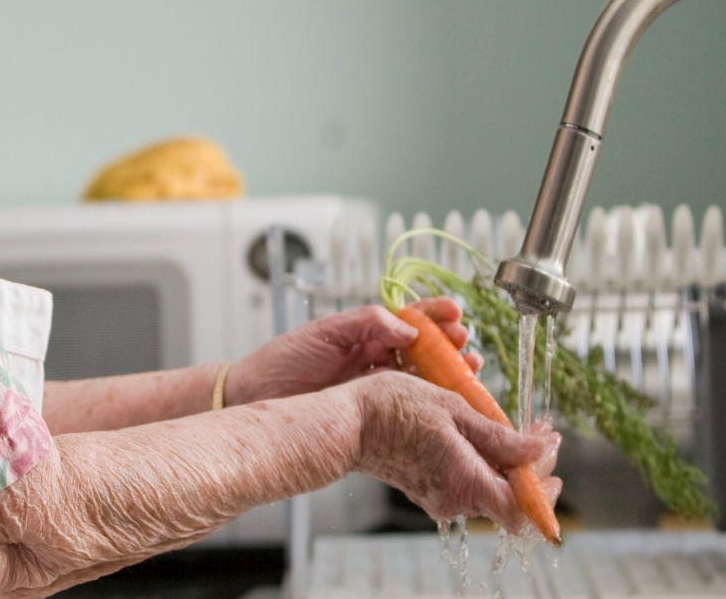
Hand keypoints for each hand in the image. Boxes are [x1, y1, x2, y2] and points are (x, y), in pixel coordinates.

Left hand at [227, 298, 479, 405]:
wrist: (256, 399)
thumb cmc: (283, 361)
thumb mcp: (324, 332)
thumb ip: (367, 323)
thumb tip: (408, 327)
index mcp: (365, 333)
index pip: (409, 319)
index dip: (434, 315)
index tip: (455, 312)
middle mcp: (376, 358)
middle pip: (425, 349)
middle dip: (450, 344)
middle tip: (465, 343)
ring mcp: (377, 386)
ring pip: (423, 377)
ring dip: (449, 371)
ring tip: (468, 367)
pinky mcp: (374, 414)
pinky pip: (409, 405)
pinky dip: (432, 401)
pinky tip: (449, 400)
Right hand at [348, 371, 560, 530]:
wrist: (347, 422)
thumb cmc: (393, 408)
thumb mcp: (454, 409)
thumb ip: (498, 436)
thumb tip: (537, 451)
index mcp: (465, 481)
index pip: (522, 510)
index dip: (544, 488)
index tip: (551, 450)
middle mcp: (454, 499)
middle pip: (509, 499)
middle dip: (531, 469)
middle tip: (540, 435)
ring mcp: (440, 497)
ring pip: (489, 490)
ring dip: (508, 464)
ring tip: (514, 430)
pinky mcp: (428, 489)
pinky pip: (468, 483)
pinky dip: (484, 464)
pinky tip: (483, 436)